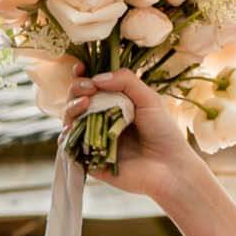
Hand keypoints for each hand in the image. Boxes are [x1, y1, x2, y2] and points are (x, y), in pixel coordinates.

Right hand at [60, 68, 196, 204]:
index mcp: (114, 105)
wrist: (169, 167)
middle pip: (76, 100)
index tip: (80, 68)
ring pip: (69, 120)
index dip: (82, 76)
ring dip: (71, 108)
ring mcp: (93, 140)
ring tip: (85, 104)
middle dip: (77, 90)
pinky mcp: (88, 160)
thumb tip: (96, 78)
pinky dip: (66, 135)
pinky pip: (68, 146)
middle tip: (87, 88)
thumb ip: (126, 82)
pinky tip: (73, 127)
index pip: (90, 87)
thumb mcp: (149, 99)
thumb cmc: (164, 132)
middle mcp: (100, 121)